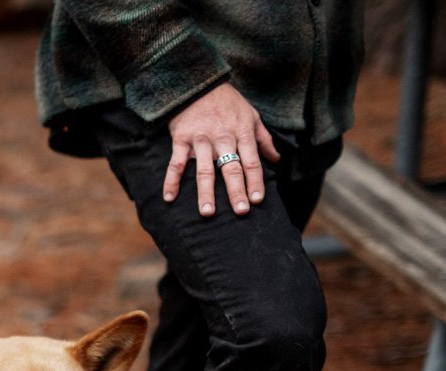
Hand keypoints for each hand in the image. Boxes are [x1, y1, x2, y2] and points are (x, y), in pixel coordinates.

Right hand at [163, 83, 279, 217]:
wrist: (198, 82)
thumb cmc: (227, 102)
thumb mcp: (251, 115)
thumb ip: (263, 139)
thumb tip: (275, 160)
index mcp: (241, 133)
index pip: (251, 163)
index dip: (255, 182)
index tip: (257, 201)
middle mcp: (222, 138)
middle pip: (231, 169)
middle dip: (236, 191)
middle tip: (240, 211)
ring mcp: (201, 140)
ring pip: (205, 170)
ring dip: (206, 192)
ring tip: (207, 213)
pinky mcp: (181, 139)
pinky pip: (176, 163)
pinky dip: (171, 181)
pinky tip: (170, 198)